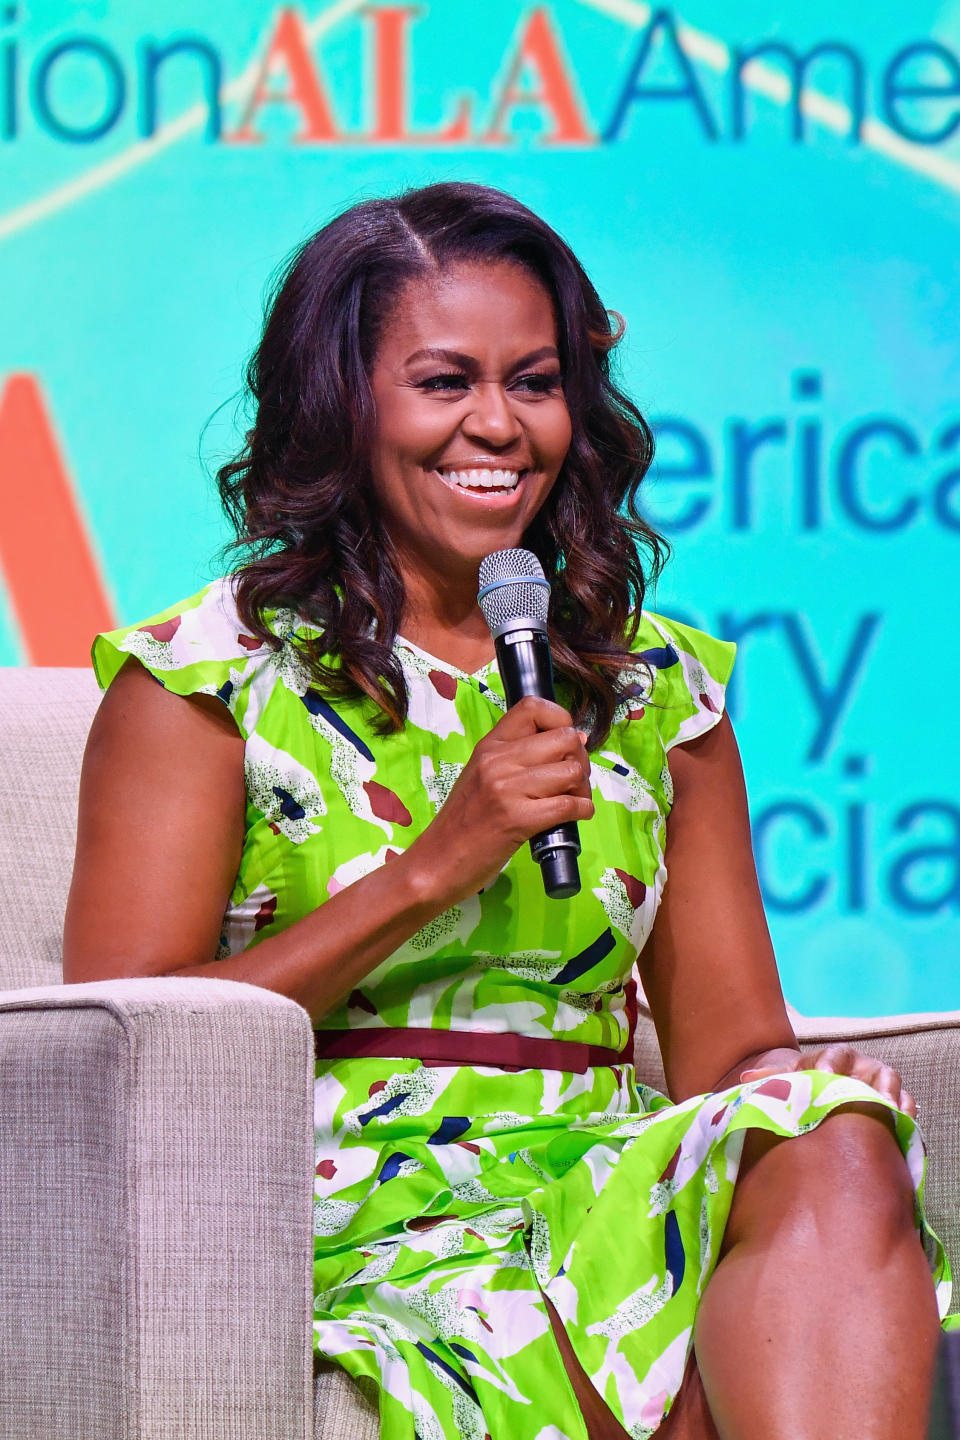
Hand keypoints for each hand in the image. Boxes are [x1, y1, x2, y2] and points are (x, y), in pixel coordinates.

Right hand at [406, 695, 593, 907]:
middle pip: (565, 739)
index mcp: (489, 745)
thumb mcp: (482, 776)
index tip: (563, 745)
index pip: (533, 707)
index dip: (561, 721)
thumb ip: (518, 757)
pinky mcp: (518, 820)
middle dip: (580, 759)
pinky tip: (574, 817)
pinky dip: (581, 811)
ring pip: (572, 771)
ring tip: (573, 801)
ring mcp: (507, 789)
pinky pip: (569, 806)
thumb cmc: (463, 822)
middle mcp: (498, 760)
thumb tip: (574, 740)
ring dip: (582, 788)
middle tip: (573, 781)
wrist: (436, 862)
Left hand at [741, 1044, 916, 1118]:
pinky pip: (906, 1101)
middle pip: (868, 1066)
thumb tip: (744, 1080)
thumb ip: (772, 1079)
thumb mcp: (791, 1077)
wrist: (828, 1083)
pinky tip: (902, 1120)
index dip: (829, 1064)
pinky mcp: (895, 1097)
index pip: (833, 1055)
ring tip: (887, 1108)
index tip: (823, 1074)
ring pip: (890, 1080)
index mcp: (833, 1057)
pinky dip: (905, 1109)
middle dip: (866, 1081)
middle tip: (862, 1095)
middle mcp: (859, 1065)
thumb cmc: (808, 1082)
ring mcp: (880, 1080)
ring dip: (890, 1094)